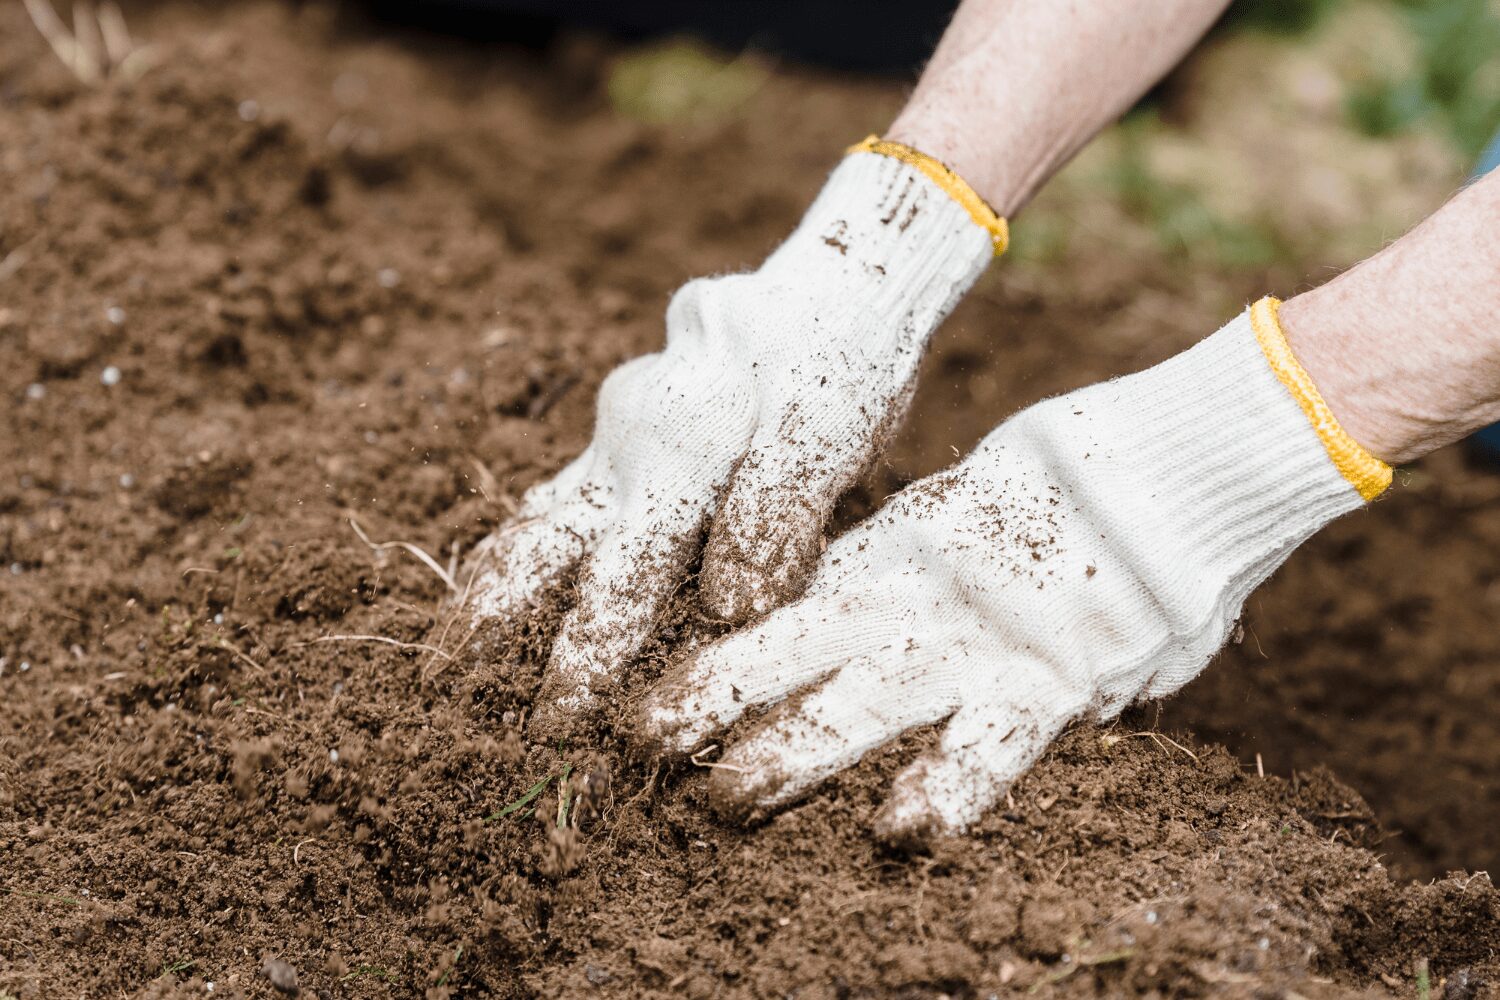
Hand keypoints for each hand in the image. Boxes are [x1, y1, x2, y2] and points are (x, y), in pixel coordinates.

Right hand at [463, 147, 994, 709]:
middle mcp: (624, 442)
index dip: (590, 652)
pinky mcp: (621, 446)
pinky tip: (493, 606)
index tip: (565, 724)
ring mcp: (613, 441)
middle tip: (466, 713)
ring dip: (488, 599)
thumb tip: (725, 606)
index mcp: (676, 442)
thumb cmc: (841, 362)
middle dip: (502, 635)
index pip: (623, 571)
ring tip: (446, 670)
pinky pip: (554, 507)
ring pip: (532, 526)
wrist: (830, 292)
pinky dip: (520, 561)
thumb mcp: (831, 425)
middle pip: (542, 548)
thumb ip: (776, 511)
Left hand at [638, 299, 1389, 841]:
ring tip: (722, 797)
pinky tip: (896, 836)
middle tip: (638, 743)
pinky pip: (990, 747)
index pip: (787, 611)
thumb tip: (876, 607)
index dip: (719, 653)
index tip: (650, 688)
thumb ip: (924, 568)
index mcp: (897, 557)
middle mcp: (918, 599)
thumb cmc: (1084, 485)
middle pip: (795, 652)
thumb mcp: (975, 515)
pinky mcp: (1054, 680)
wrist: (1183, 461)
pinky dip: (944, 789)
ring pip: (864, 701)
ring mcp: (979, 642)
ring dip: (791, 752)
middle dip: (717, 698)